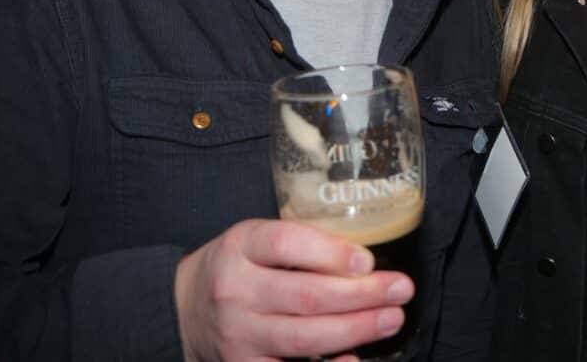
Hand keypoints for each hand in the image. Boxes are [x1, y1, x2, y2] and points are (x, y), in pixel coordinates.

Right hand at [174, 218, 413, 361]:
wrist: (185, 306)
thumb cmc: (240, 264)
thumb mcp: (258, 237)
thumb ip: (302, 243)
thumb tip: (366, 262)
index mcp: (241, 245)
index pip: (286, 243)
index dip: (331, 252)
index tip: (368, 260)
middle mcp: (235, 290)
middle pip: (305, 295)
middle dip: (362, 295)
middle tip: (401, 290)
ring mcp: (237, 334)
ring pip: (303, 337)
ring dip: (355, 329)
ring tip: (392, 319)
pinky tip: (354, 359)